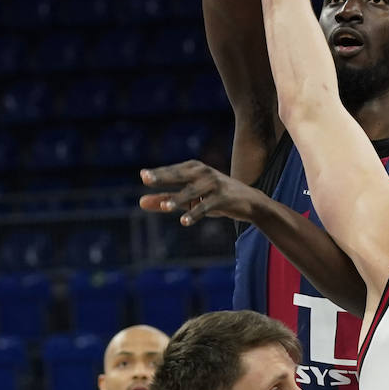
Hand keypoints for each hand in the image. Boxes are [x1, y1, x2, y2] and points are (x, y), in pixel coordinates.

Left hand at [140, 162, 259, 225]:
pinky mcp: (223, 197)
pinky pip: (206, 206)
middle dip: (163, 177)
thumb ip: (164, 199)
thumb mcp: (188, 199)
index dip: (158, 174)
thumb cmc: (214, 197)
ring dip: (178, 198)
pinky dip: (195, 213)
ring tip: (165, 206)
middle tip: (146, 179)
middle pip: (179, 175)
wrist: (248, 201)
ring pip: (192, 191)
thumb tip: (140, 203)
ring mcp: (214, 183)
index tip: (143, 175)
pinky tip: (184, 221)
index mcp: (193, 168)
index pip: (172, 171)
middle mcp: (203, 172)